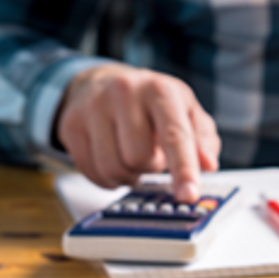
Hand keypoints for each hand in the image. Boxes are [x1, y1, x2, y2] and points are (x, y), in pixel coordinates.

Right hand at [56, 63, 220, 201]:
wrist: (103, 83)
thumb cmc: (152, 103)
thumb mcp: (187, 112)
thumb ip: (203, 139)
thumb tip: (207, 164)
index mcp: (160, 90)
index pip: (175, 136)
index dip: (184, 170)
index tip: (188, 195)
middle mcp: (124, 92)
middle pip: (140, 158)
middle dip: (150, 166)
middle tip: (151, 152)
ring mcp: (93, 106)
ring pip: (114, 169)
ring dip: (129, 174)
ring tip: (131, 153)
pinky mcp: (71, 124)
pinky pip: (92, 173)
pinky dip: (108, 176)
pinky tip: (112, 156)